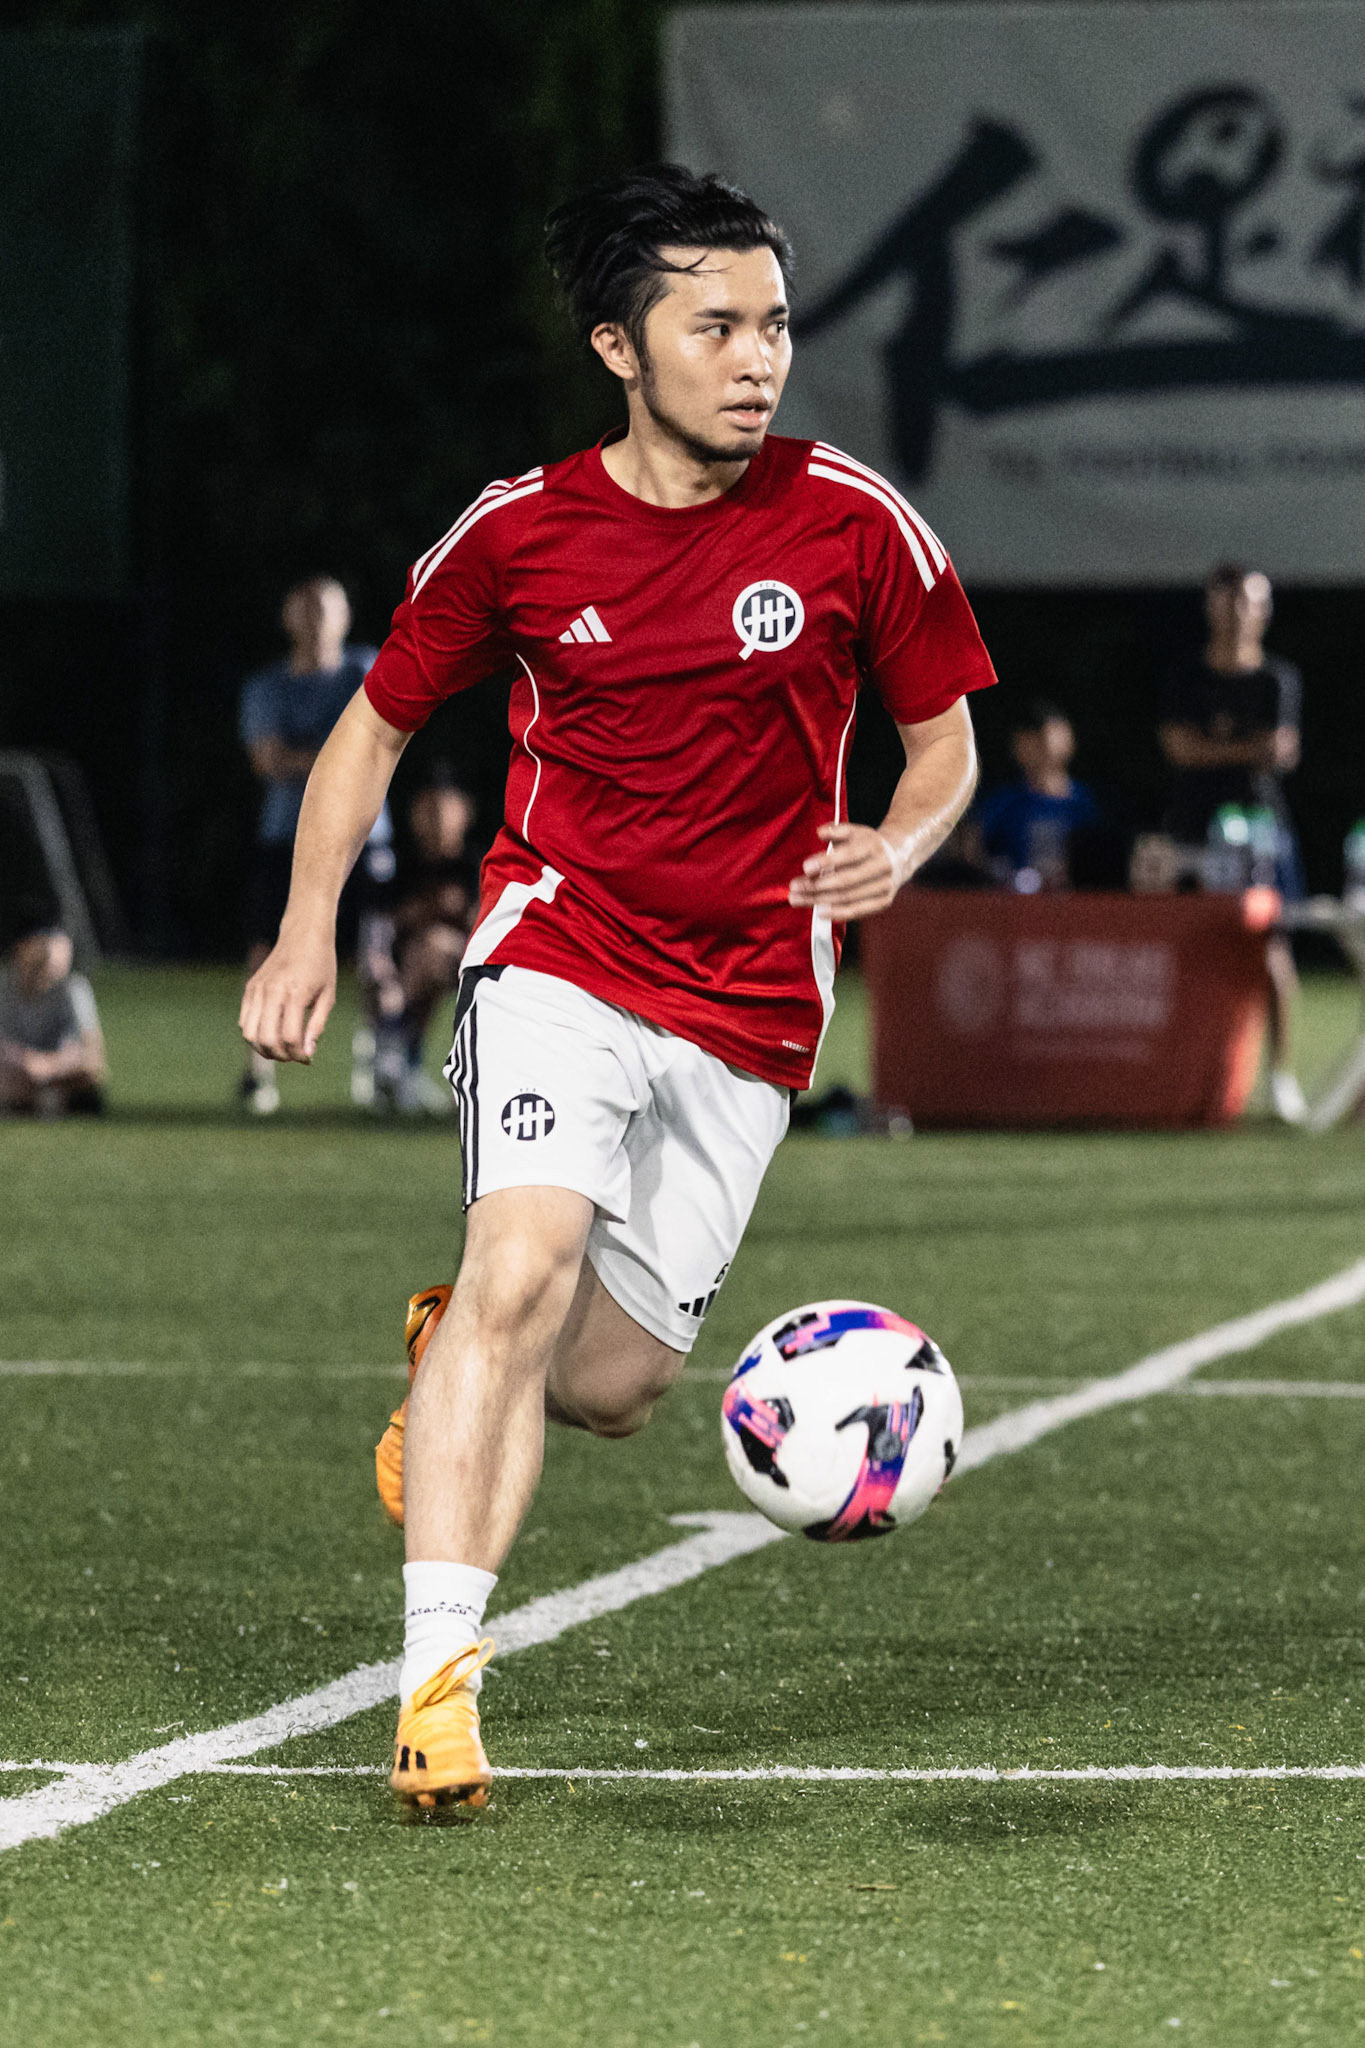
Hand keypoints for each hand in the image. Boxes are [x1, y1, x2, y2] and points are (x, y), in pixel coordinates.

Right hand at [239, 929, 336, 1062]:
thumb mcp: (328, 996)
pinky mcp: (250, 988)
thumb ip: (317, 1025)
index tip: (307, 1058)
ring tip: (280, 1050)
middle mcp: (273, 991)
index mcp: (296, 993)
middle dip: (280, 1056)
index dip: (298, 1054)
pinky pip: (244, 1021)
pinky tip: (270, 1035)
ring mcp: (258, 989)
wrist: (304, 936)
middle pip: (267, 1038)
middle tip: (293, 1057)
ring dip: (264, 1049)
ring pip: (250, 1033)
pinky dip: (254, 1035)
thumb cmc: (321, 966)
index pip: (290, 1037)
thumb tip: (307, 1052)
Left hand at [788, 823, 905, 918]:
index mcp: (873, 846)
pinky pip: (858, 910)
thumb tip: (820, 832)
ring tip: (797, 900)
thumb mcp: (854, 831)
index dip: (827, 862)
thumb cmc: (867, 844)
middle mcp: (882, 867)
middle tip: (794, 887)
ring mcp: (884, 886)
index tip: (805, 867)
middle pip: (846, 880)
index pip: (849, 855)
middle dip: (817, 886)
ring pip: (848, 897)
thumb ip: (836, 830)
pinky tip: (819, 912)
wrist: (899, 856)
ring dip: (820, 900)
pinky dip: (838, 913)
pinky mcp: (883, 901)